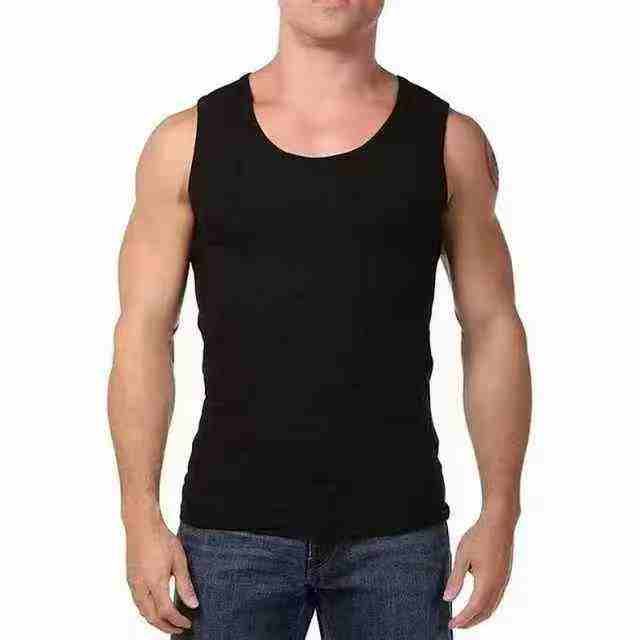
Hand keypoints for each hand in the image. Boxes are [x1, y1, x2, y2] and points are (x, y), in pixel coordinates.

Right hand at [125, 511, 198, 633]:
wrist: (141, 524)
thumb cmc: (160, 538)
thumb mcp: (179, 560)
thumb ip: (185, 584)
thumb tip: (193, 604)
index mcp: (155, 583)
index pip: (166, 611)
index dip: (177, 621)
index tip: (187, 623)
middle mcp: (141, 587)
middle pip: (151, 617)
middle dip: (165, 626)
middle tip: (178, 628)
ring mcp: (133, 583)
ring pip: (142, 611)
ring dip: (155, 620)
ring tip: (168, 622)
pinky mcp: (130, 579)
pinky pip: (138, 602)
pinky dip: (147, 611)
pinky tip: (155, 607)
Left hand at [443, 509, 515, 628]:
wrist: (499, 522)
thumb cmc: (479, 536)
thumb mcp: (462, 556)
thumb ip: (455, 579)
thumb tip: (447, 599)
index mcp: (487, 582)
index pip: (473, 609)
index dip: (462, 619)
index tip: (451, 625)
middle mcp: (498, 585)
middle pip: (485, 612)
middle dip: (470, 621)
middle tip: (456, 624)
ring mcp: (504, 581)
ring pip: (492, 606)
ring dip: (479, 615)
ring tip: (465, 617)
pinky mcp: (505, 575)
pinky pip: (496, 598)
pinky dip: (486, 606)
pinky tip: (477, 602)